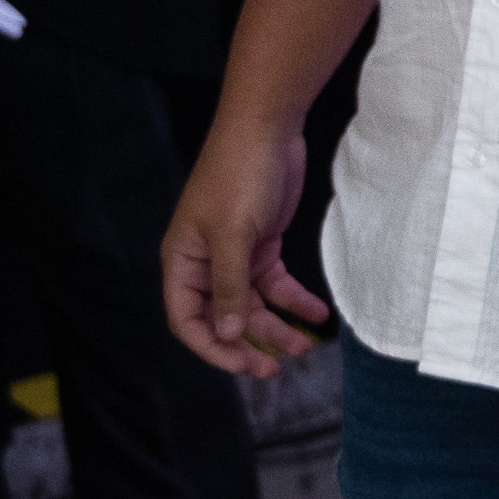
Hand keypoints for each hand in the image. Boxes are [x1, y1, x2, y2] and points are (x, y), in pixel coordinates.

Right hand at [162, 124, 329, 376]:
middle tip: (275, 369)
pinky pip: (275, 283)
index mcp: (182, 263)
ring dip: (275, 327)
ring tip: (304, 347)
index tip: (243, 365)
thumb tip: (229, 334)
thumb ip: (232, 288)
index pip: (188, 321)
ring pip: (252, 305)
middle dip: (247, 345)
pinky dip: (295, 299)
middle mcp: (204, 264)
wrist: (267, 129)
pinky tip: (317, 314)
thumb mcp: (234, 235)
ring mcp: (234, 254)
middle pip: (222, 318)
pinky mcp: (261, 243)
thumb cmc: (239, 175)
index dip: (212, 348)